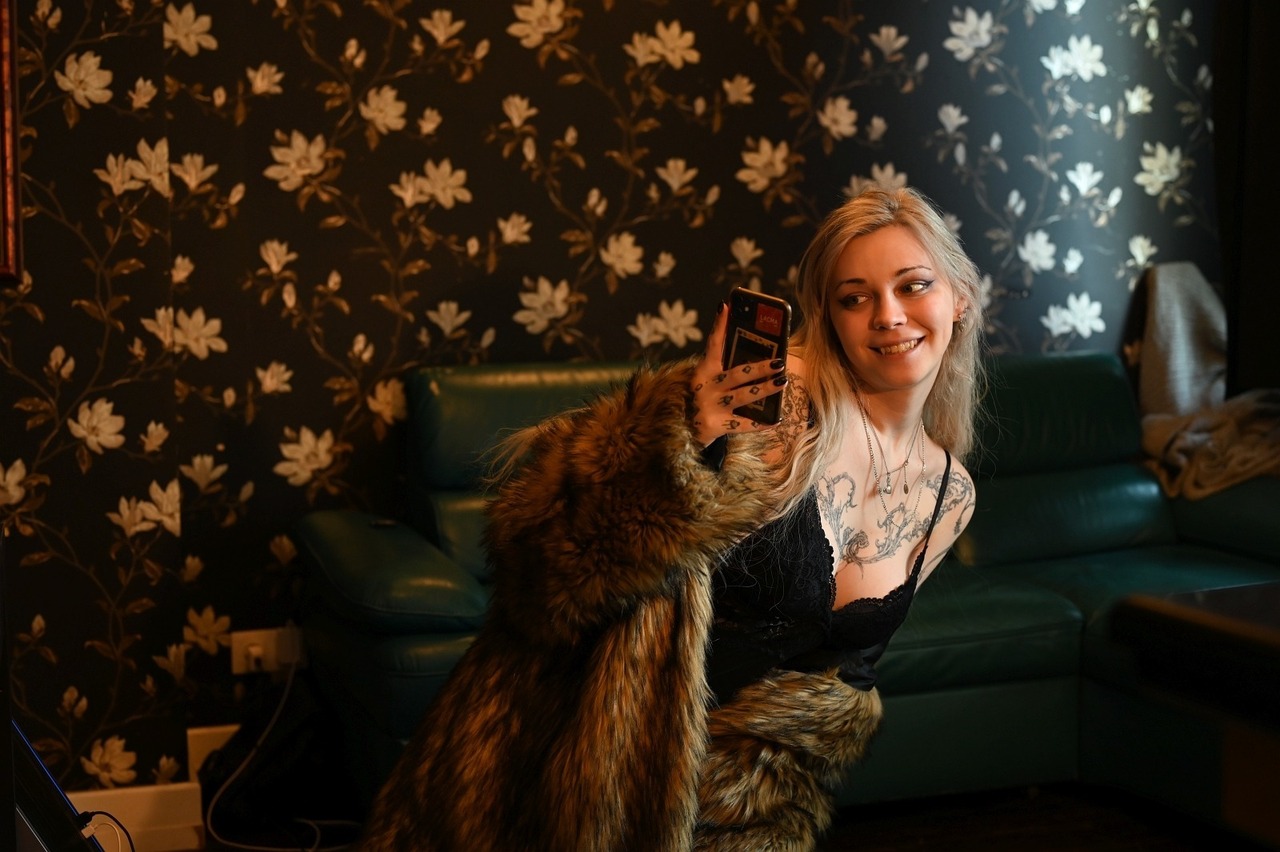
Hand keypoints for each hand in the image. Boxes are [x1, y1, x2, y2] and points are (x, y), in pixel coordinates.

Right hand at [690, 301, 787, 447]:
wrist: (680, 430)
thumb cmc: (701, 399)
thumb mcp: (707, 380)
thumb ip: (723, 367)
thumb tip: (752, 352)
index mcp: (704, 371)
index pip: (713, 344)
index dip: (719, 325)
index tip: (727, 307)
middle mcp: (706, 387)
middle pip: (737, 374)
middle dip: (760, 368)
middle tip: (779, 362)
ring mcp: (711, 406)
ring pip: (743, 396)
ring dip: (765, 389)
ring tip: (782, 381)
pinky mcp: (716, 425)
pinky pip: (744, 424)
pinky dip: (761, 423)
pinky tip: (776, 420)